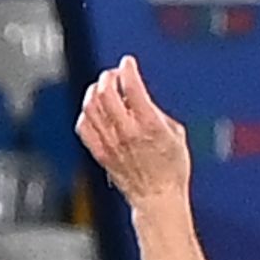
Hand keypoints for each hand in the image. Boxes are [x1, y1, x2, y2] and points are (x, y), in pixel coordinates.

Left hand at [75, 58, 191, 206]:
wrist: (157, 197)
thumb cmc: (171, 168)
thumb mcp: (176, 133)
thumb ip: (157, 112)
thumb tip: (140, 99)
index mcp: (149, 124)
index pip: (132, 87)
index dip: (128, 70)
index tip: (127, 62)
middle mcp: (126, 131)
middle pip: (106, 93)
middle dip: (108, 77)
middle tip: (113, 74)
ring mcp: (110, 143)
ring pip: (91, 107)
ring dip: (94, 91)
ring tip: (101, 88)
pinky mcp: (99, 153)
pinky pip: (83, 127)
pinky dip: (86, 113)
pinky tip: (93, 110)